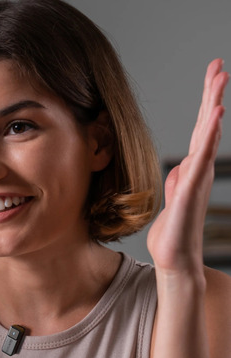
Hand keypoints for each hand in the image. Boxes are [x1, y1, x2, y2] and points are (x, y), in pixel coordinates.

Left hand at [147, 59, 228, 275]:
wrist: (174, 260)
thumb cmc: (173, 234)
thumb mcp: (171, 201)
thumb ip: (177, 183)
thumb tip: (180, 168)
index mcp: (191, 169)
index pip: (199, 129)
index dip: (205, 103)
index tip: (212, 76)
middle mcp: (197, 169)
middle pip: (207, 124)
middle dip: (212, 93)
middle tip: (218, 64)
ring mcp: (196, 177)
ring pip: (207, 135)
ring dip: (213, 106)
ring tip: (220, 79)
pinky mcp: (190, 189)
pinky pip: (200, 157)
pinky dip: (208, 136)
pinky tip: (216, 116)